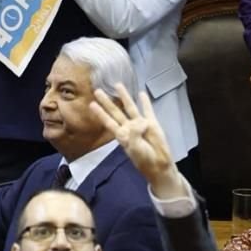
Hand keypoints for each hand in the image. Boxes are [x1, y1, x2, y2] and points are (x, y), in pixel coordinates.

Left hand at [90, 83, 184, 199]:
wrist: (159, 165)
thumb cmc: (144, 158)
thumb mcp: (135, 147)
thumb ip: (134, 133)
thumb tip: (140, 121)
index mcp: (121, 134)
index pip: (108, 121)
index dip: (100, 113)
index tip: (91, 104)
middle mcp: (128, 127)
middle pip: (115, 111)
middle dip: (107, 101)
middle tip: (97, 90)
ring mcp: (140, 124)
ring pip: (130, 107)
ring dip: (124, 96)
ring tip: (118, 85)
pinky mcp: (152, 123)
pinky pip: (147, 110)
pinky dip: (145, 102)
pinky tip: (141, 93)